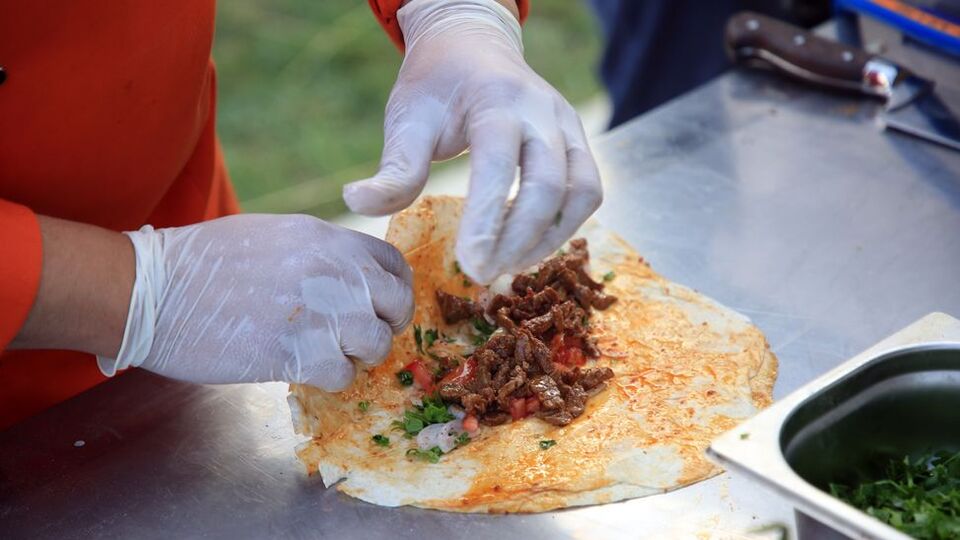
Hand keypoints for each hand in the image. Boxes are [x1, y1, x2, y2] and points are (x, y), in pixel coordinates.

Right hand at [97, 215, 413, 390]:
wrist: (152, 289)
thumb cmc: (202, 263)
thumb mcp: (272, 236)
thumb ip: (318, 254)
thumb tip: (349, 278)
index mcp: (326, 238)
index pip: (392, 264)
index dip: (393, 291)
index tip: (380, 308)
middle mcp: (332, 270)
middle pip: (396, 303)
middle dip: (386, 325)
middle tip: (360, 339)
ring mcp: (318, 311)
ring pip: (376, 342)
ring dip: (358, 356)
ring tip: (329, 355)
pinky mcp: (295, 352)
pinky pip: (342, 374)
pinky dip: (330, 379)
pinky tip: (305, 370)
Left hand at [343, 0, 601, 283]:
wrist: (473, 47)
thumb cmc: (436, 87)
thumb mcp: (407, 118)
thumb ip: (394, 167)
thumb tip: (357, 203)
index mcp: (496, 102)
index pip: (500, 166)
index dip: (488, 221)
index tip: (470, 265)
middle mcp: (542, 111)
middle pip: (549, 185)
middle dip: (518, 239)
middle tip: (484, 275)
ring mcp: (567, 125)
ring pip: (580, 191)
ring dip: (548, 238)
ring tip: (509, 266)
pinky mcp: (578, 141)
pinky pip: (587, 190)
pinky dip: (564, 225)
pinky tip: (529, 246)